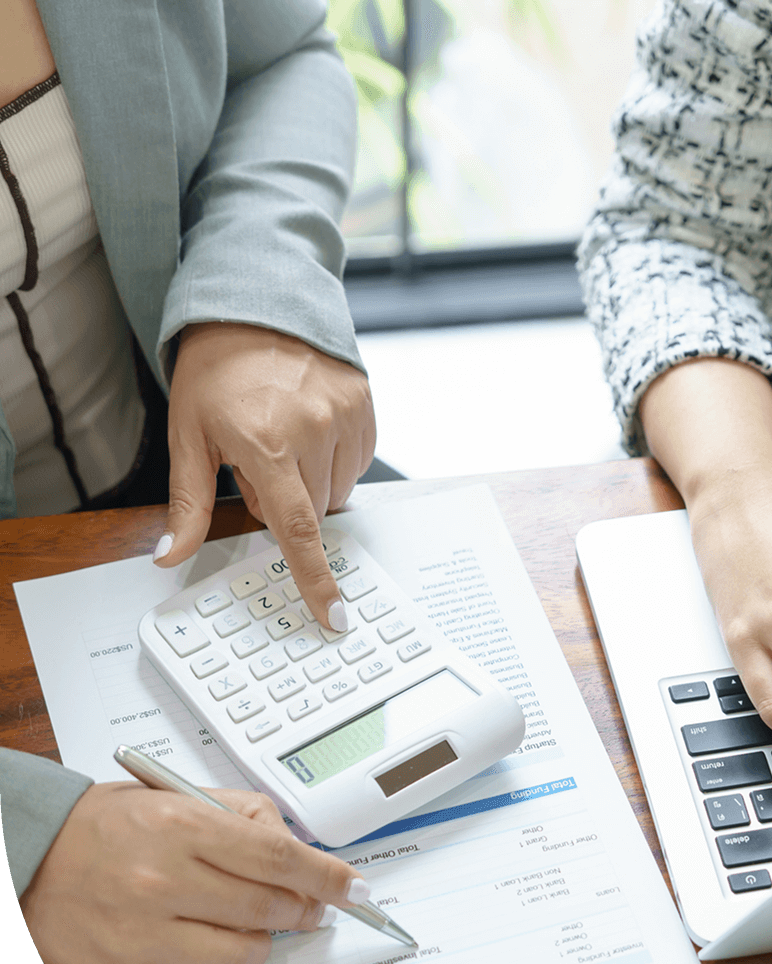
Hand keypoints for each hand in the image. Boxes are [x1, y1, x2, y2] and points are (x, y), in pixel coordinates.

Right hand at [19, 780, 368, 963]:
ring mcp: (145, 933)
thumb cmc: (110, 825)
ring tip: (243, 923)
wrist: (29, 857)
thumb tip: (299, 850)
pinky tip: (204, 948)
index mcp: (184, 828)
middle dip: (301, 908)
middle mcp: (165, 881)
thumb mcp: (180, 797)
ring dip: (259, 942)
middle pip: (270, 909)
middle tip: (303, 904)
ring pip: (244, 956)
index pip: (281, 858)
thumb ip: (246, 816)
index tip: (356, 889)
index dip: (328, 877)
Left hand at [154, 322, 375, 631]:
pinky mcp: (365, 405)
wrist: (256, 305)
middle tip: (259, 463)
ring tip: (285, 440)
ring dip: (314, 482)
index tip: (334, 614)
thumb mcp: (189, 436)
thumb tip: (169, 556)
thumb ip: (187, 504)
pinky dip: (335, 459)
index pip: (297, 529)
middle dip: (288, 501)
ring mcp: (345, 416)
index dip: (315, 578)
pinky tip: (310, 430)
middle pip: (314, 509)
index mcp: (266, 443)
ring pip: (339, 489)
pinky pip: (358, 461)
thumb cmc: (216, 371)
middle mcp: (314, 430)